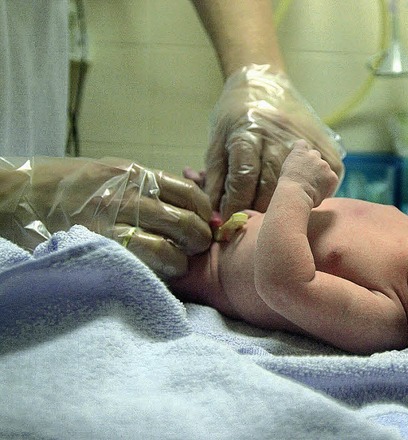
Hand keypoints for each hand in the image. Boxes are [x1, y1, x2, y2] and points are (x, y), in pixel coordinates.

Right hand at [0, 157, 211, 277]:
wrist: (19, 195)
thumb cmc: (68, 184)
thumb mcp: (111, 171)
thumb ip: (147, 185)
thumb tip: (187, 202)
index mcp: (135, 174)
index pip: (188, 192)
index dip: (205, 211)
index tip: (207, 222)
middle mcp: (127, 194)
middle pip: (184, 220)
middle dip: (199, 238)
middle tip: (197, 247)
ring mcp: (111, 221)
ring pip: (166, 245)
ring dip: (181, 259)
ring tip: (179, 263)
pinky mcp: (98, 244)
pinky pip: (140, 261)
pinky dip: (158, 270)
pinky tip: (160, 272)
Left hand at [202, 64, 344, 219]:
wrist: (264, 83)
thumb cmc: (235, 116)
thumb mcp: (217, 141)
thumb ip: (216, 178)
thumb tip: (215, 214)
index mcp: (247, 131)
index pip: (243, 178)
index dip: (235, 205)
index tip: (229, 222)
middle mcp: (278, 135)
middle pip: (272, 185)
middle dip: (261, 210)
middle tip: (254, 224)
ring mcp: (305, 138)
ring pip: (299, 185)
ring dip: (289, 205)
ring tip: (277, 215)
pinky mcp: (326, 143)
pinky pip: (327, 179)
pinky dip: (318, 194)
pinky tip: (306, 199)